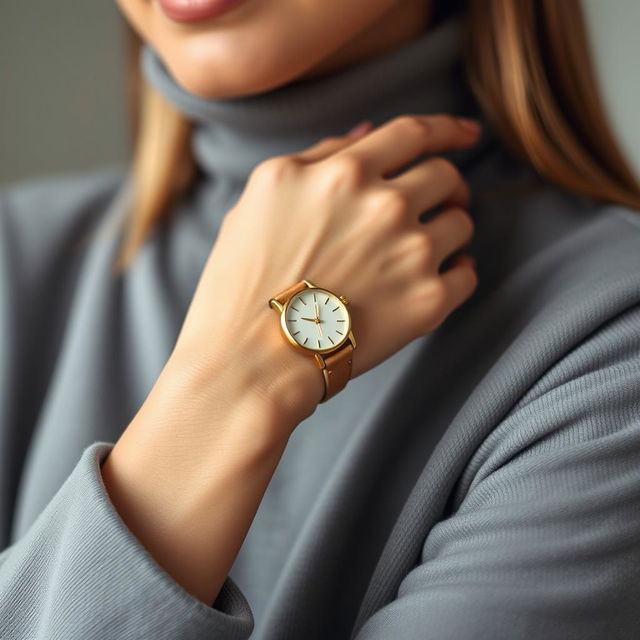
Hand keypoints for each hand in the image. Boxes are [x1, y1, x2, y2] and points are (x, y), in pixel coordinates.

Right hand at [101, 114, 480, 606]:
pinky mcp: (427, 302)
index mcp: (343, 172)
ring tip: (424, 249)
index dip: (446, 129)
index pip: (413, 132)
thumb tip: (367, 133)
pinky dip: (458, 273)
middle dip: (449, 185)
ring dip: (450, 229)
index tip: (466, 133)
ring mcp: (410, 253)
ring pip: (461, 224)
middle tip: (441, 202)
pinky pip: (467, 274)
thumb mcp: (264, 195)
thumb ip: (319, 156)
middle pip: (446, 176)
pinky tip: (438, 279)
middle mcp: (384, 205)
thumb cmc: (244, 279)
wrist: (251, 359)